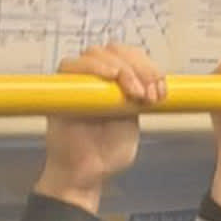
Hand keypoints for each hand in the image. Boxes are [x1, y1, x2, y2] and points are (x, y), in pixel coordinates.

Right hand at [37, 45, 162, 211]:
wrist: (88, 171)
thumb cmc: (107, 150)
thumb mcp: (135, 118)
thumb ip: (141, 96)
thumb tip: (154, 79)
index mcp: (118, 83)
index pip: (132, 56)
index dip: (149, 67)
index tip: (160, 89)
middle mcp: (98, 78)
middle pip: (117, 49)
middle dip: (140, 67)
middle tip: (148, 93)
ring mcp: (78, 81)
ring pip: (98, 53)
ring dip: (123, 68)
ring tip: (134, 93)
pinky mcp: (61, 87)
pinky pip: (72, 65)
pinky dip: (95, 66)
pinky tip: (112, 77)